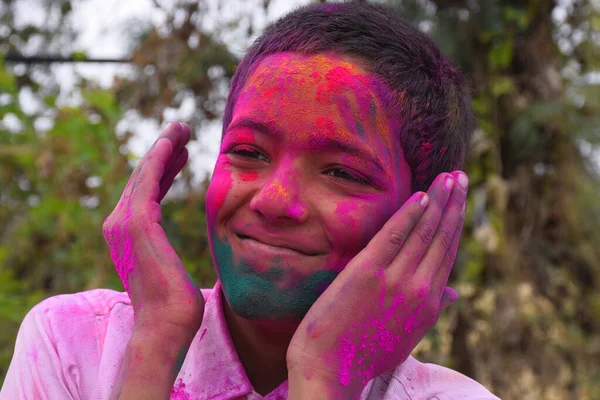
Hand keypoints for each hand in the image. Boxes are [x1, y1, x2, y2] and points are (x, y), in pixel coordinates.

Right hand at [102, 121, 203, 334]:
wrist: (166, 326)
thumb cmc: (174, 305)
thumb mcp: (171, 267)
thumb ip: (166, 250)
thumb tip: (174, 251)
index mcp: (128, 235)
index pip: (147, 192)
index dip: (164, 169)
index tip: (183, 152)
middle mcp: (118, 224)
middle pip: (143, 178)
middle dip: (163, 151)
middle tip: (181, 130)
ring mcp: (124, 223)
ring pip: (144, 174)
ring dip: (163, 147)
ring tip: (180, 127)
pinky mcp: (137, 222)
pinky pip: (147, 180)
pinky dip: (158, 159)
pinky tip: (172, 143)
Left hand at [287, 171, 467, 398]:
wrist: (330, 367)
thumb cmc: (365, 352)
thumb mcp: (408, 335)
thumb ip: (433, 309)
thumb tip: (454, 292)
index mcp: (429, 304)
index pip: (448, 254)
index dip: (455, 224)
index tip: (460, 201)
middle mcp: (419, 289)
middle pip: (441, 238)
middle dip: (453, 204)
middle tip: (461, 177)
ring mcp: (395, 279)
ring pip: (424, 232)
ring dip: (438, 201)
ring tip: (448, 177)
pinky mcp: (367, 271)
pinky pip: (393, 235)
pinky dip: (409, 214)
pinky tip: (421, 195)